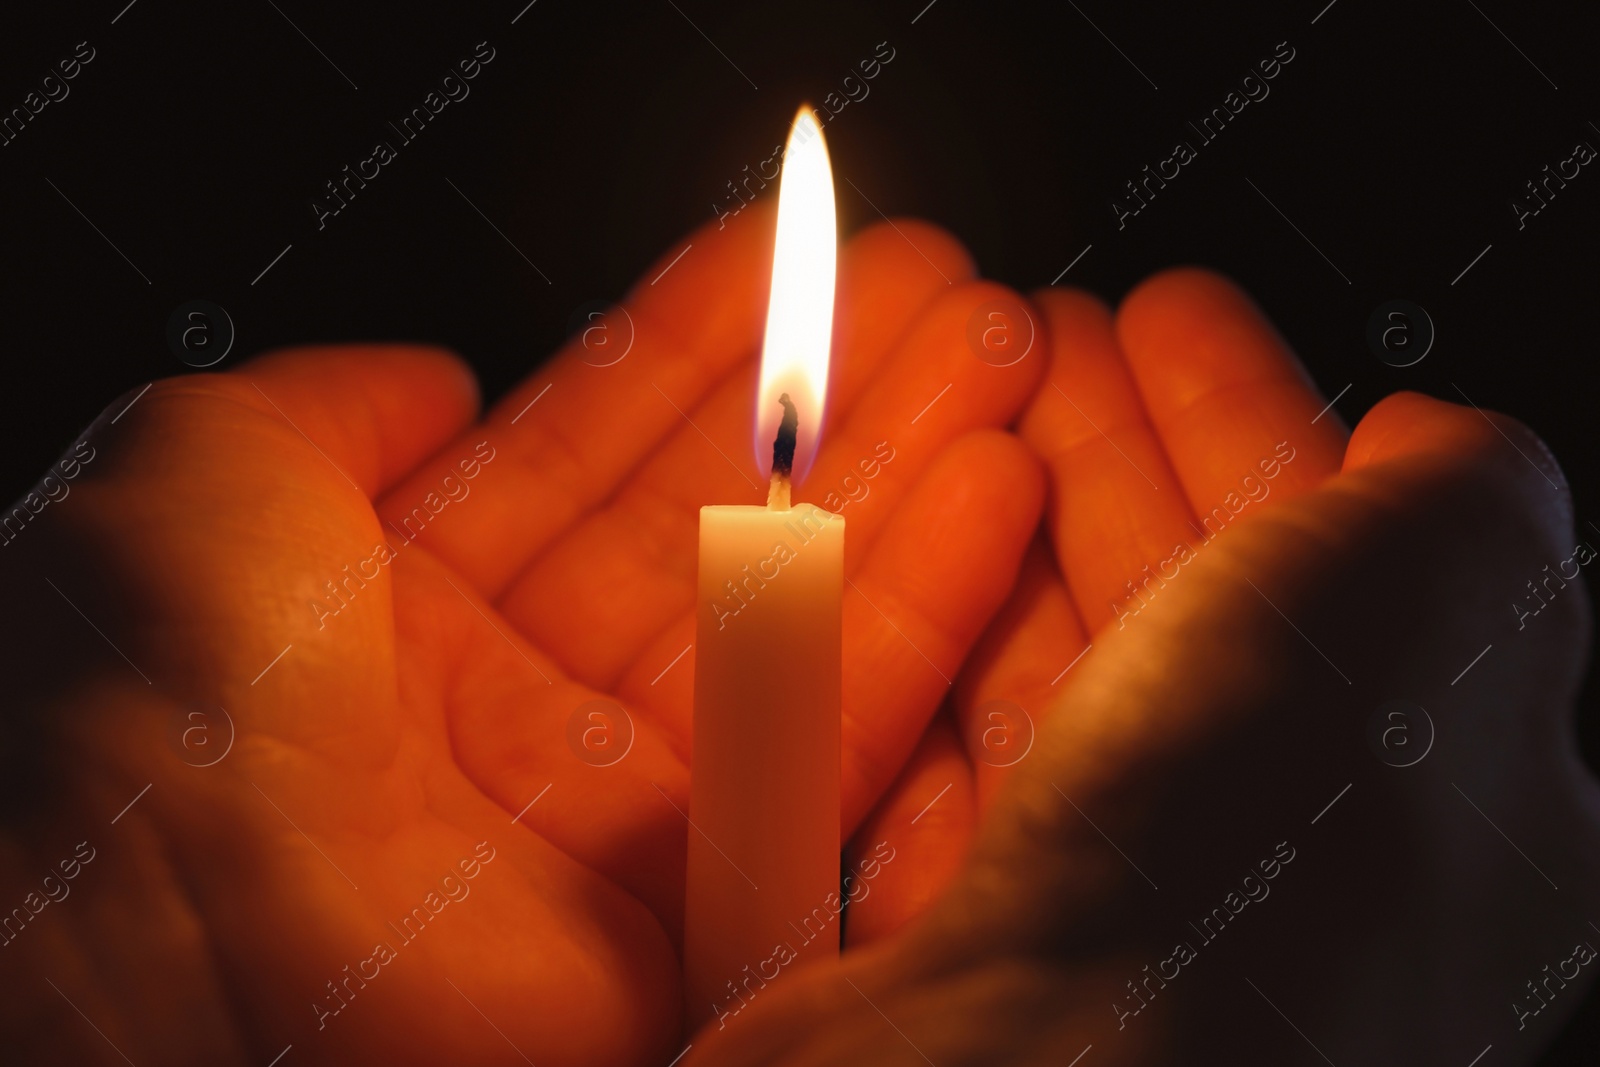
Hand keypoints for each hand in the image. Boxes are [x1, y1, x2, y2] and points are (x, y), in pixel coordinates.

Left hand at [0, 205, 1042, 1065]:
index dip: (692, 344)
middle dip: (829, 396)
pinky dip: (925, 612)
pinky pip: (837, 735)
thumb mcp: (198, 484)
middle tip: (940, 285)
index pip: (583, 447)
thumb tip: (424, 377)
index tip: (789, 257)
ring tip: (1004, 355)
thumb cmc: (166, 711)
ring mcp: (611, 811)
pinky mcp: (699, 904)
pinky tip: (1002, 491)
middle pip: (710, 518)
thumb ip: (314, 410)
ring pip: (796, 609)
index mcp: (392, 613)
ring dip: (906, 477)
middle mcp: (510, 711)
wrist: (202, 961)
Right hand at [713, 270, 1599, 1063]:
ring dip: (1015, 520)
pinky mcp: (972, 942)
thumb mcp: (1442, 599)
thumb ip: (1470, 496)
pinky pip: (950, 755)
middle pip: (1189, 603)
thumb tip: (1424, 443)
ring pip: (1060, 669)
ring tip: (956, 401)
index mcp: (1447, 811)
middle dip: (1116, 448)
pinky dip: (928, 637)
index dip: (1250, 412)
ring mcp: (1116, 914)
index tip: (1168, 314)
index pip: (1342, 562)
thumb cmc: (1266, 861)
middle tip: (1044, 327)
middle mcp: (1285, 875)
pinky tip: (886, 540)